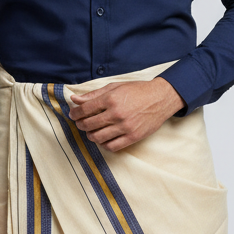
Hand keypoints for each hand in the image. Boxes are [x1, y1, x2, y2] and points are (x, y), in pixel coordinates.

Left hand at [68, 77, 185, 151]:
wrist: (160, 98)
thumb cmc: (137, 91)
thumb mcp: (115, 87)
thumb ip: (94, 94)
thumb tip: (74, 100)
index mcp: (111, 99)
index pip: (85, 110)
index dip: (75, 113)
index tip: (73, 115)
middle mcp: (117, 114)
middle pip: (89, 125)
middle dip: (80, 125)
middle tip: (80, 123)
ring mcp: (125, 127)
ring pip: (98, 137)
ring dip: (90, 135)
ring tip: (91, 131)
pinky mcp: (133, 137)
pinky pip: (112, 146)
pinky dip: (103, 144)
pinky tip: (103, 139)